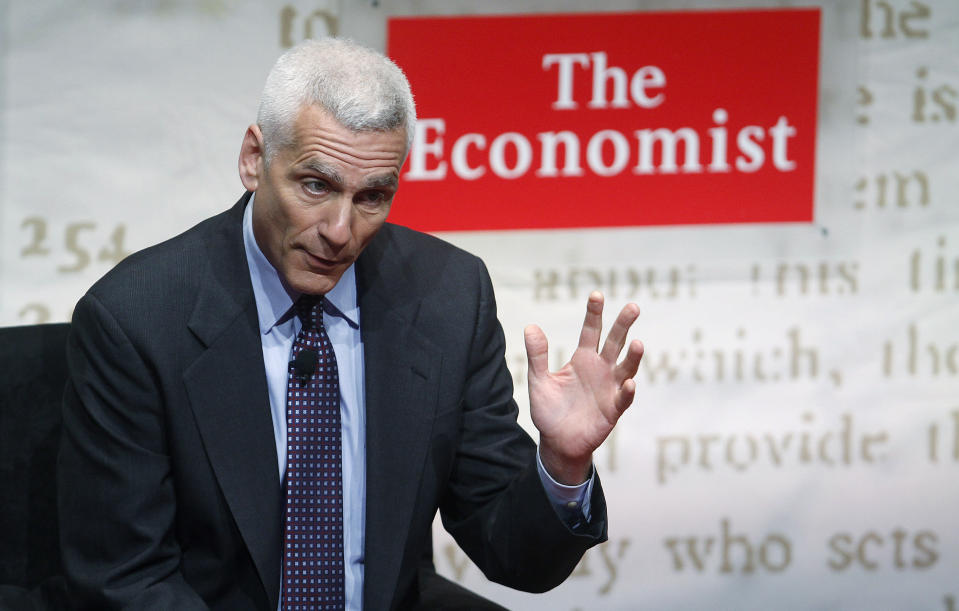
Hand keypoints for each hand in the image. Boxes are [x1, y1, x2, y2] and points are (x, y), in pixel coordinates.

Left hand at [525, 291, 642, 484]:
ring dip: (632, 357)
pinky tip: (629, 383)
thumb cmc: (550, 410)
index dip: (594, 313)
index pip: (591, 331)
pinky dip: (627, 391)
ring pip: (625, 368)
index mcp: (583, 359)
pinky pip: (623, 398)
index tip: (597, 294)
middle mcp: (600, 369)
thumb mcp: (539, 380)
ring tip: (637, 343)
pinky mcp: (613, 409)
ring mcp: (610, 388)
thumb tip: (530, 326)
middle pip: (614, 342)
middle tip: (633, 307)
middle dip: (623, 325)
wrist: (557, 443)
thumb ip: (537, 355)